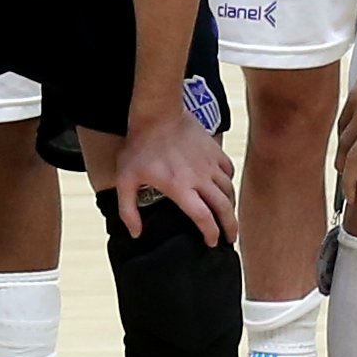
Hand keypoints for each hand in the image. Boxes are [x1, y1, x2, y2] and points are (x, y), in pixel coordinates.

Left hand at [96, 94, 236, 247]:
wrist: (156, 113)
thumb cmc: (139, 146)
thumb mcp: (125, 179)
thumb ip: (128, 209)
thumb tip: (136, 233)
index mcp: (180, 188)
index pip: (203, 218)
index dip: (211, 233)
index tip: (211, 243)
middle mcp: (200, 178)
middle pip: (224, 208)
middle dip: (230, 227)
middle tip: (230, 239)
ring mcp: (209, 163)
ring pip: (229, 190)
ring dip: (230, 206)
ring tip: (228, 216)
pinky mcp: (214, 150)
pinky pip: (228, 170)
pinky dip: (229, 182)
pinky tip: (224, 187)